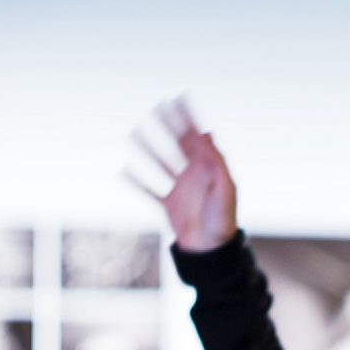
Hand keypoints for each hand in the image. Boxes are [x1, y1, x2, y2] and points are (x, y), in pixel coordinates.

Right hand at [125, 96, 237, 251]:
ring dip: (147, 148)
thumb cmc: (223, 220)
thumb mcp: (225, 188)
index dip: (188, 117)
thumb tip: (208, 134)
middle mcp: (193, 174)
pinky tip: (124, 170)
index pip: (196, 136)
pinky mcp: (168, 205)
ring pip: (160, 163)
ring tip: (133, 133)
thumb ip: (216, 162)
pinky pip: (149, 190)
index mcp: (209, 168)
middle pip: (177, 144)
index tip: (179, 98)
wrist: (211, 250)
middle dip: (167, 126)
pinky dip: (136, 181)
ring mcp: (179, 189)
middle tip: (155, 107)